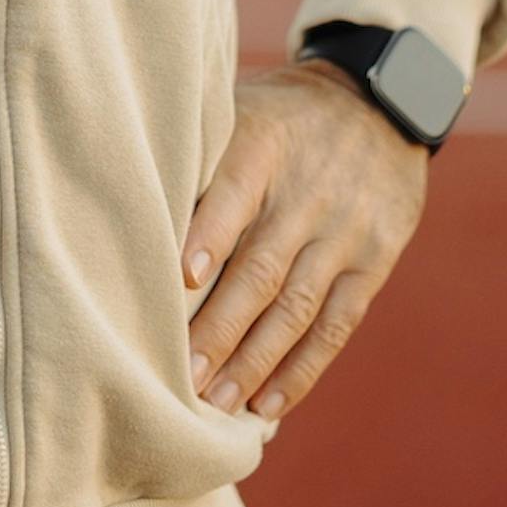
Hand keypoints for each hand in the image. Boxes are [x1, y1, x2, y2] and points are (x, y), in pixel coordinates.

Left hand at [179, 57, 429, 422]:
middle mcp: (309, 190)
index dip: (208, 236)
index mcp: (266, 144)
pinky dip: (304, 368)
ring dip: (257, 362)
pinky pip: (338, 323)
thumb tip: (127, 208)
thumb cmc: (281, 118)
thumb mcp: (243, 110)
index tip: (179, 278)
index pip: (234, 192)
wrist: (379, 103)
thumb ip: (201, 156)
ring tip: (218, 404)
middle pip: (262, 267)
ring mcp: (347, 229)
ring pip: (298, 306)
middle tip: (183, 378)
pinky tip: (272, 404)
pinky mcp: (376, 259)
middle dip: (221, 328)